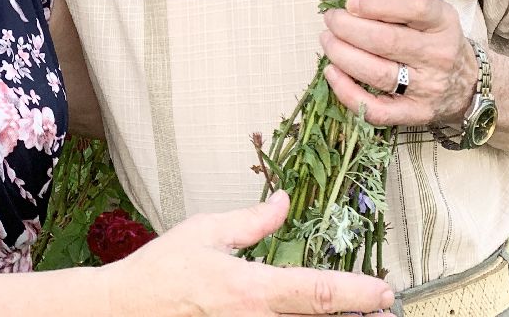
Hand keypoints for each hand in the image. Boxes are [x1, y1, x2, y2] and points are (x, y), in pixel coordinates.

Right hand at [115, 191, 394, 315]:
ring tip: (356, 308)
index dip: (356, 293)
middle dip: (353, 313)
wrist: (125, 311)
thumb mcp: (205, 233)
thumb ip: (252, 222)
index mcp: (252, 290)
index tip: (384, 290)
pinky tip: (308, 310)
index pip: (317, 292)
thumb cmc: (161, 272)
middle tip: (381, 304)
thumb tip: (284, 203)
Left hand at [320, 0, 476, 128]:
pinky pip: (376, 110)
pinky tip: (333, 73)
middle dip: (348, 28)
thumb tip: (350, 5)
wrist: (467, 86)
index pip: (415, 7)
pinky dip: (348, 93)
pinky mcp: (415, 114)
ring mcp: (427, 88)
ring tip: (327, 40)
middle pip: (386, 41)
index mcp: (444, 23)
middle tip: (331, 19)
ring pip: (377, 73)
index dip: (377, 3)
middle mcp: (438, 55)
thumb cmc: (436, 42)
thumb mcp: (431, 15)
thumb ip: (398, 6)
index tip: (351, 2)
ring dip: (342, 54)